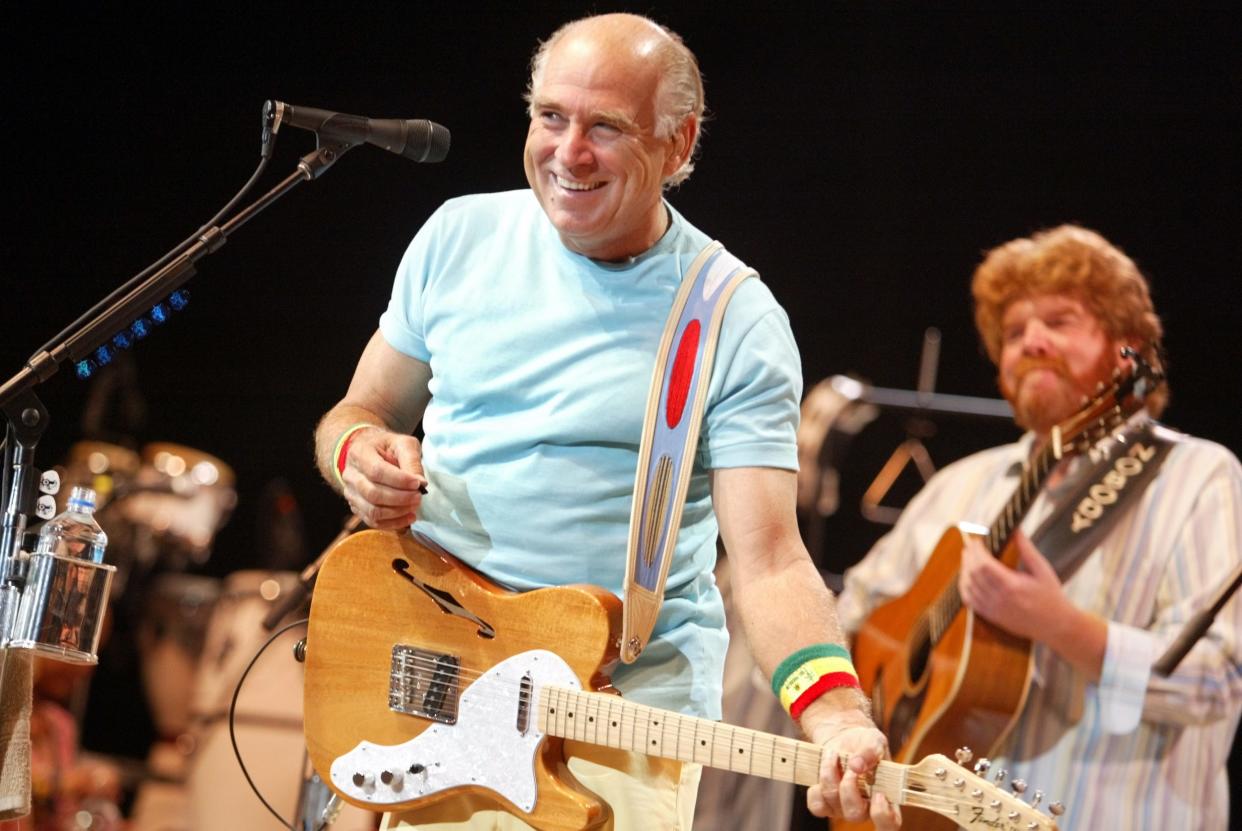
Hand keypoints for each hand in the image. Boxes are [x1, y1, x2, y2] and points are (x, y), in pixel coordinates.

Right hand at [339, 427, 426, 528]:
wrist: (370, 452)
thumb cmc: (388, 447)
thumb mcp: (403, 444)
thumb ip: (412, 461)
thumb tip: (421, 483)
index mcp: (359, 453)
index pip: (377, 471)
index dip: (399, 481)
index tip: (418, 483)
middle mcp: (350, 475)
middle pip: (373, 494)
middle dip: (400, 498)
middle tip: (419, 496)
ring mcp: (351, 493)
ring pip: (372, 511)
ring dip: (398, 512)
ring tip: (415, 506)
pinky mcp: (356, 507)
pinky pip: (373, 521)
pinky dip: (393, 523)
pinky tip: (408, 517)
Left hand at [806, 710, 900, 828]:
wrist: (844, 739)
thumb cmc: (865, 744)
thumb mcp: (874, 740)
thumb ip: (871, 751)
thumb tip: (856, 765)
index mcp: (886, 800)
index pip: (890, 824)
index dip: (883, 815)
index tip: (879, 794)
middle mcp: (865, 809)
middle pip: (855, 814)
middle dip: (848, 786)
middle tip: (851, 765)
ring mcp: (842, 809)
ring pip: (832, 801)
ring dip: (830, 773)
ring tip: (834, 754)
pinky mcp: (825, 805)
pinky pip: (816, 805)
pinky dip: (817, 786)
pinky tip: (824, 768)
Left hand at [958, 531, 1068, 640]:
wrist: (1055, 625)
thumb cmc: (1051, 596)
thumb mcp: (1042, 569)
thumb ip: (1027, 549)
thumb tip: (1016, 530)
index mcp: (1012, 585)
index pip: (983, 564)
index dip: (977, 550)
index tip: (978, 540)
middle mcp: (999, 598)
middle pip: (973, 573)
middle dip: (969, 557)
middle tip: (970, 546)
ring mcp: (993, 609)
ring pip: (968, 586)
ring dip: (964, 570)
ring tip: (967, 557)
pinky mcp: (991, 617)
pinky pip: (969, 601)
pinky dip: (964, 587)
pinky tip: (966, 577)